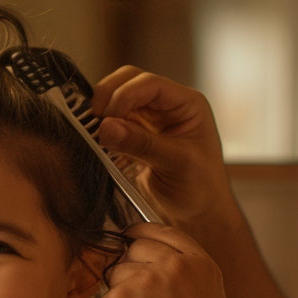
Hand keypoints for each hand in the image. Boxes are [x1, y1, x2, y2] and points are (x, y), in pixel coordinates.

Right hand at [91, 67, 235, 236]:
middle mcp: (166, 106)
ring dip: (101, 115)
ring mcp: (148, 119)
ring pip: (114, 100)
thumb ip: (143, 144)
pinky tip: (99, 146)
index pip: (150, 84)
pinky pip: (109, 123)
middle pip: (128, 82)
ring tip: (98, 138)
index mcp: (187, 104)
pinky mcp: (132, 135)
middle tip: (96, 123)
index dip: (125, 95)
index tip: (107, 117)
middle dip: (108, 98)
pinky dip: (100, 131)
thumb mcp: (177, 164)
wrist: (197, 215)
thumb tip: (106, 126)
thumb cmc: (201, 189)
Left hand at [95, 223, 233, 297]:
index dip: (142, 233)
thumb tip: (151, 277)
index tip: (131, 237)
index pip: (162, 232)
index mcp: (200, 265)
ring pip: (114, 276)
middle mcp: (172, 265)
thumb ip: (181, 284)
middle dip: (127, 268)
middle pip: (132, 248)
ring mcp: (143, 279)